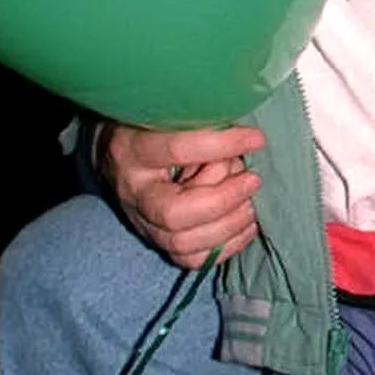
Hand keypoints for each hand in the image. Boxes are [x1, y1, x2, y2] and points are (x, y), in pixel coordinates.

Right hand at [100, 123, 265, 268]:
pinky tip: (246, 225)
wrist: (118, 155)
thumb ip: (203, 124)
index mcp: (133, 150)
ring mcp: (142, 223)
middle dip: (223, 200)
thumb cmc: (152, 126)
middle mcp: (133, 193)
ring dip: (228, 225)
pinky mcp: (157, 242)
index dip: (221, 145)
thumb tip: (244, 140)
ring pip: (182, 243)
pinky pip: (191, 260)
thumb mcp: (171, 114)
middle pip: (174, 213)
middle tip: (253, 180)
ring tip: (252, 204)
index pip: (177, 149)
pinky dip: (226, 246)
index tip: (256, 139)